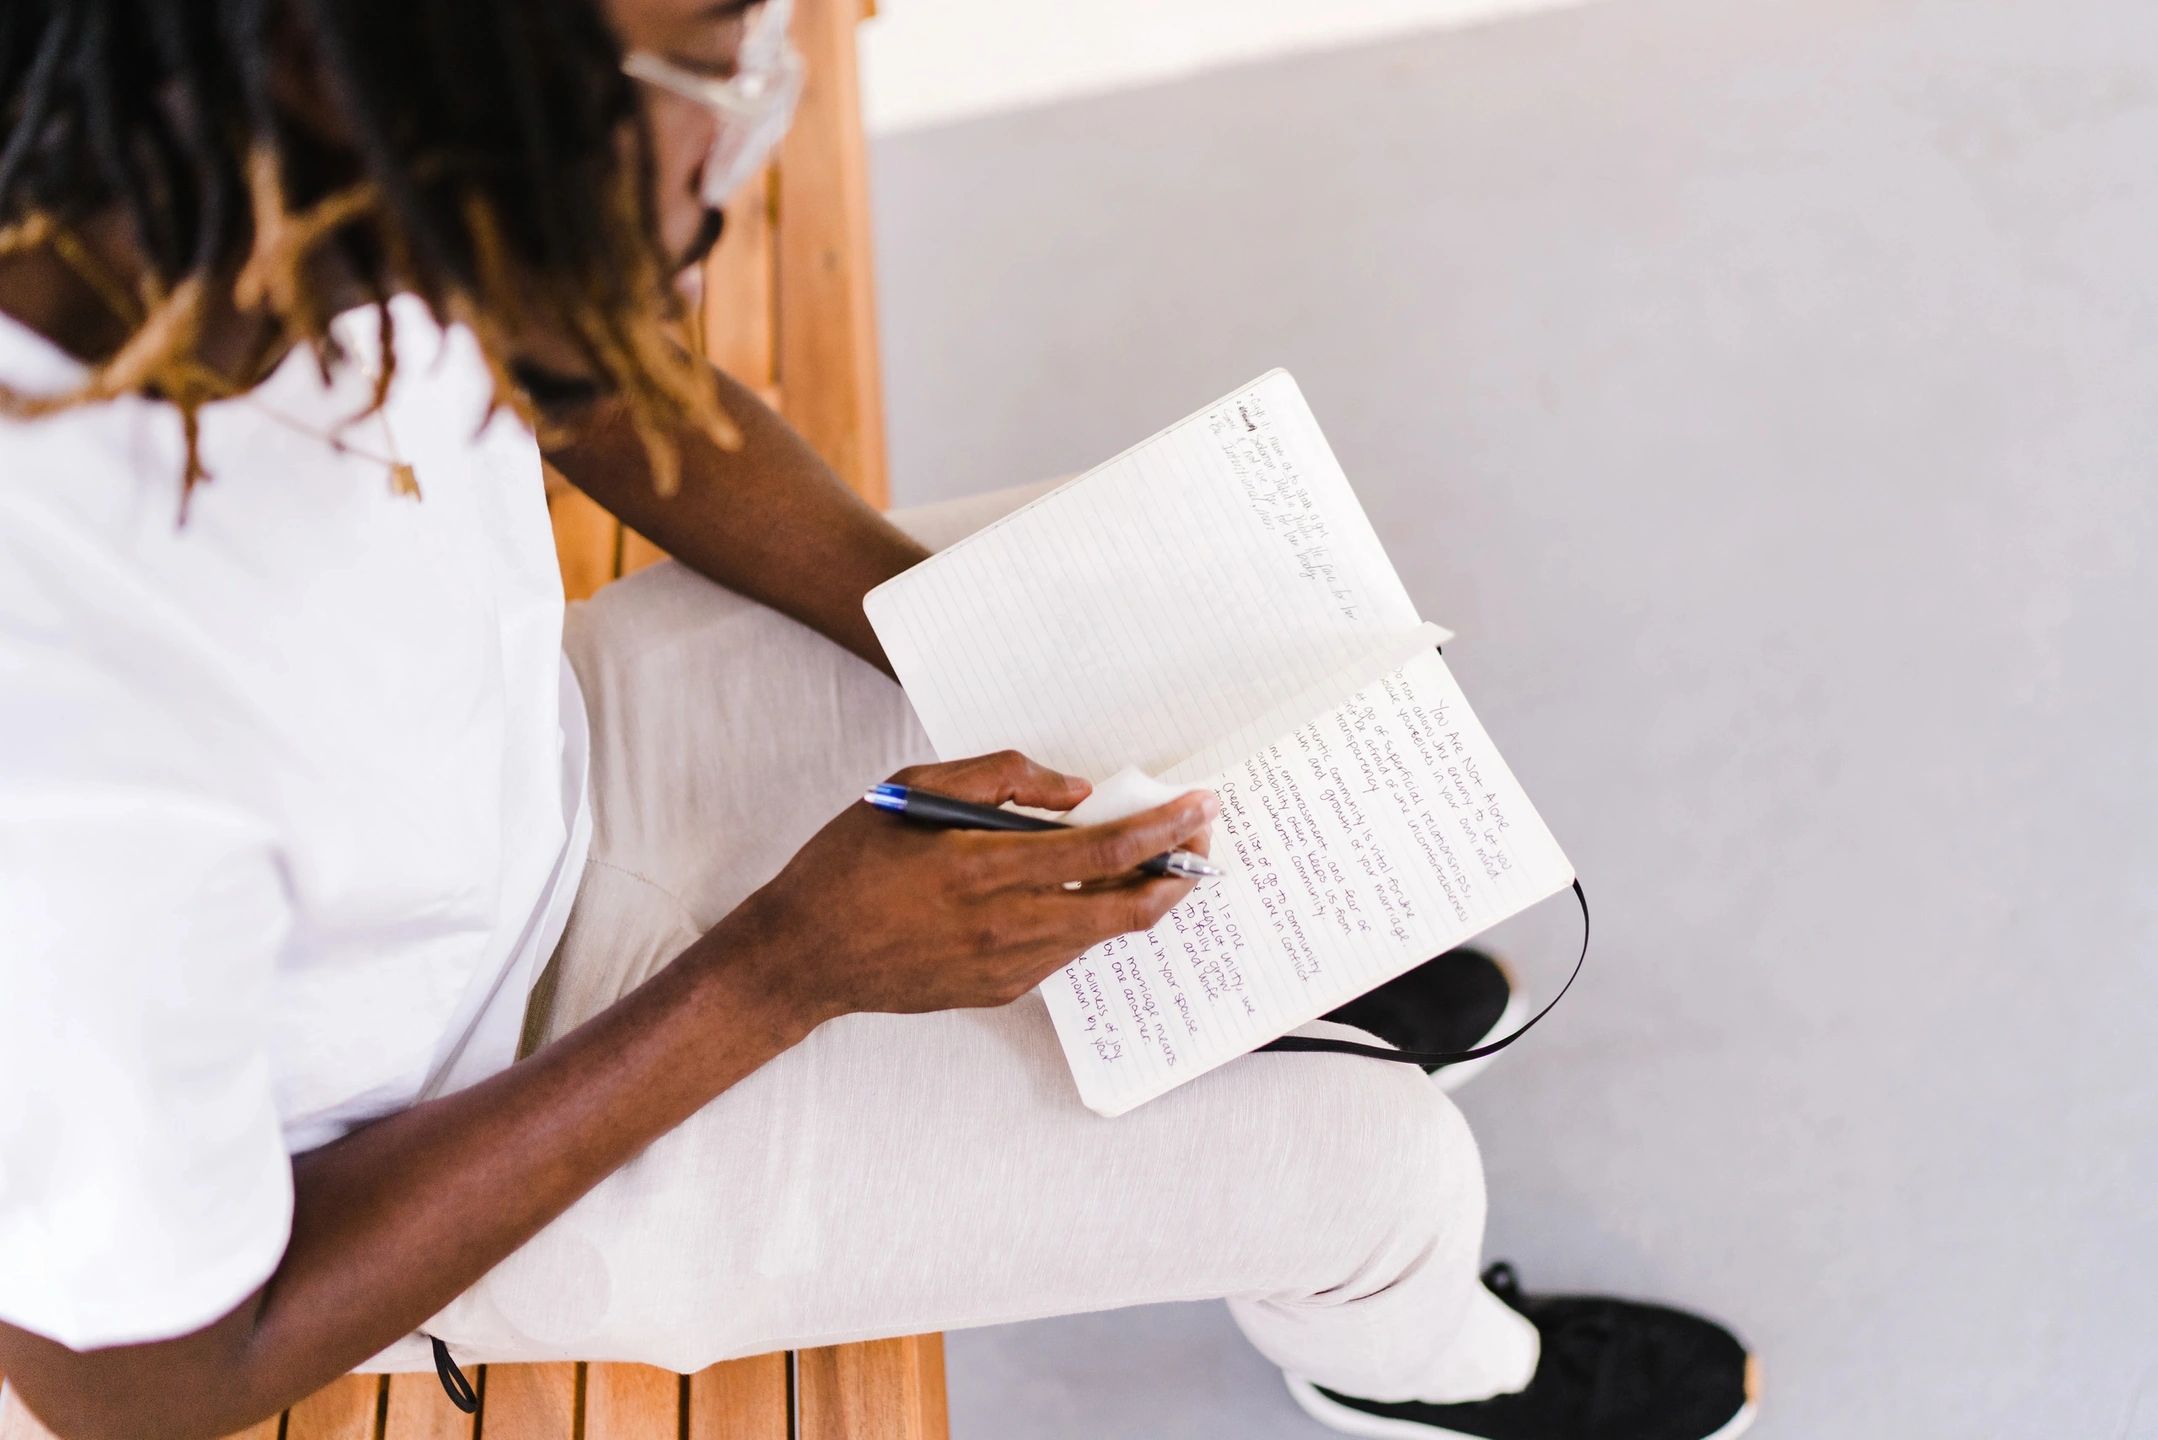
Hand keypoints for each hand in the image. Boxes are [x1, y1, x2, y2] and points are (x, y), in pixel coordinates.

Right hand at [723, 750, 1217, 1024]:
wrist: (804, 956)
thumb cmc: (850, 864)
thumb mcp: (914, 789)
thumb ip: (1001, 779)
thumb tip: (1076, 791)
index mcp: (987, 868)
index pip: (1106, 851)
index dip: (1165, 829)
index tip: (1202, 805)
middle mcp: (1008, 925)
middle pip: (1128, 906)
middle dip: (1180, 871)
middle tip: (1200, 838)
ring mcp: (1008, 966)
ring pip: (1103, 933)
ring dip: (1139, 896)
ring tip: (1153, 859)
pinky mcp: (1001, 991)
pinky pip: (1065, 950)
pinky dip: (1087, 918)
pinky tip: (1080, 892)